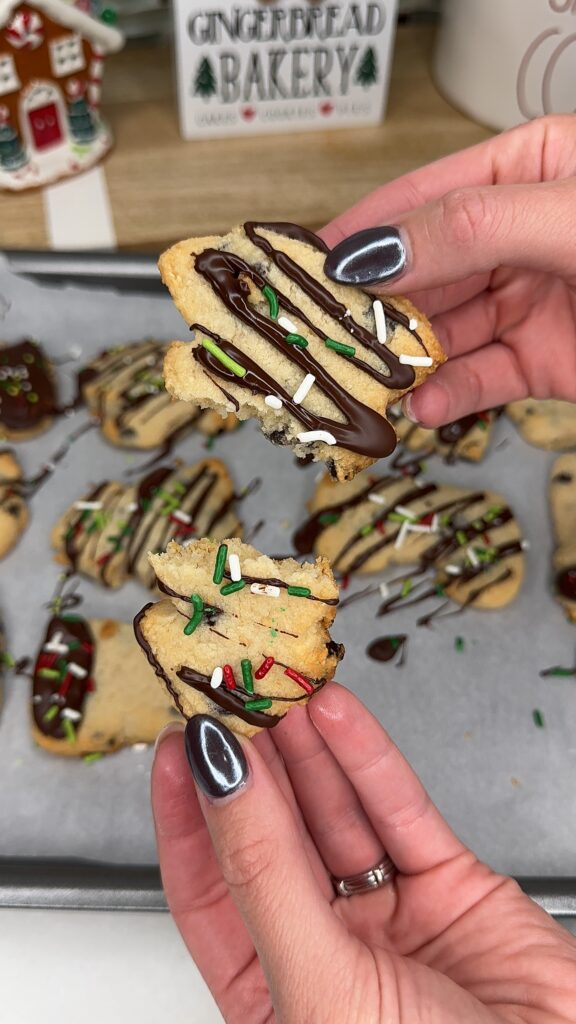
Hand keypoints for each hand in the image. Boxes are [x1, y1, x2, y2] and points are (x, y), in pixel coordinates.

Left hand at [152, 685, 575, 1022]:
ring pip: (335, 813)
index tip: (179, 744)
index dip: (190, 815)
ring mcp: (389, 917)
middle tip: (234, 697)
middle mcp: (325, 951)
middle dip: (252, 765)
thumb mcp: (320, 987)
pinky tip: (336, 715)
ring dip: (305, 748)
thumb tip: (218, 783)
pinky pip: (399, 809)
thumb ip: (266, 878)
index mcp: (274, 995)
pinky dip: (367, 758)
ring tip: (278, 689)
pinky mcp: (451, 886)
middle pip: (274, 839)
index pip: (211, 890)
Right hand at [320, 114, 575, 426]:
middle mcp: (517, 235)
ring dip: (402, 359)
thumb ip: (471, 228)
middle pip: (424, 272)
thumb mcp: (566, 215)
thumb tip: (376, 251)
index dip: (363, 232)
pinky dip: (447, 396)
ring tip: (360, 379)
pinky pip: (481, 378)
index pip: (423, 198)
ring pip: (444, 332)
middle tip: (319, 334)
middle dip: (372, 306)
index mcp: (527, 171)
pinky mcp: (541, 361)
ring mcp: (527, 301)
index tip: (305, 262)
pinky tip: (419, 406)